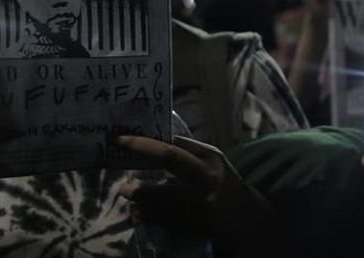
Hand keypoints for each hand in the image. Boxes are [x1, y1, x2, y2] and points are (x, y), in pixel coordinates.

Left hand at [117, 135, 286, 255]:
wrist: (242, 216)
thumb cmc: (223, 178)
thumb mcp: (212, 156)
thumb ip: (187, 147)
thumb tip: (156, 135)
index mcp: (206, 167)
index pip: (169, 154)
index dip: (142, 146)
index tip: (121, 140)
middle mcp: (201, 191)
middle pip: (160, 190)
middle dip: (138, 190)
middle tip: (122, 186)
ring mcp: (196, 213)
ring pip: (158, 209)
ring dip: (139, 203)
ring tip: (128, 194)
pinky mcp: (190, 228)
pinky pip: (160, 222)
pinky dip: (146, 215)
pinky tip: (138, 209)